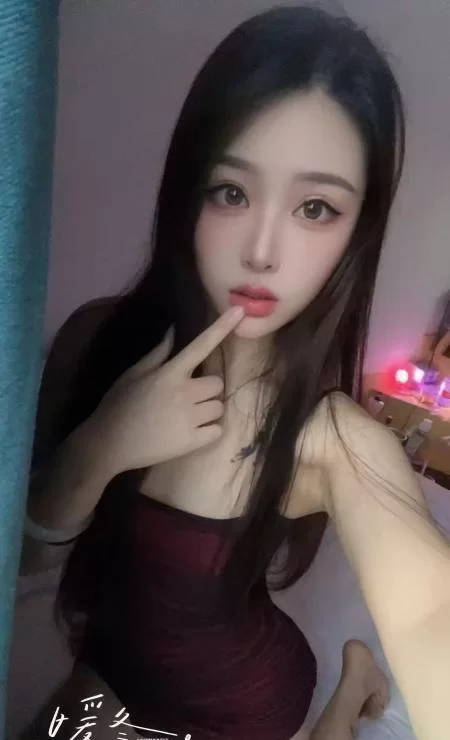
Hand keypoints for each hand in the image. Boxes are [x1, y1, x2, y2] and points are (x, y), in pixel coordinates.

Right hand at [87, 306, 244, 476]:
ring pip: (219, 408)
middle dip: (207, 390)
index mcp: (169, 373)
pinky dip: (209, 432)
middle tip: (188, 398)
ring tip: (187, 417)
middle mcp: (183, 392)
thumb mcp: (133, 374)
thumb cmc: (118, 405)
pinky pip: (217, 431)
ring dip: (208, 411)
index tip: (240, 311)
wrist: (108, 444)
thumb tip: (173, 330)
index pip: (201, 345)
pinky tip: (191, 432)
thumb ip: (158, 353)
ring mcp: (189, 418)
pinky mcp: (191, 442)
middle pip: (218, 383)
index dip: (222, 327)